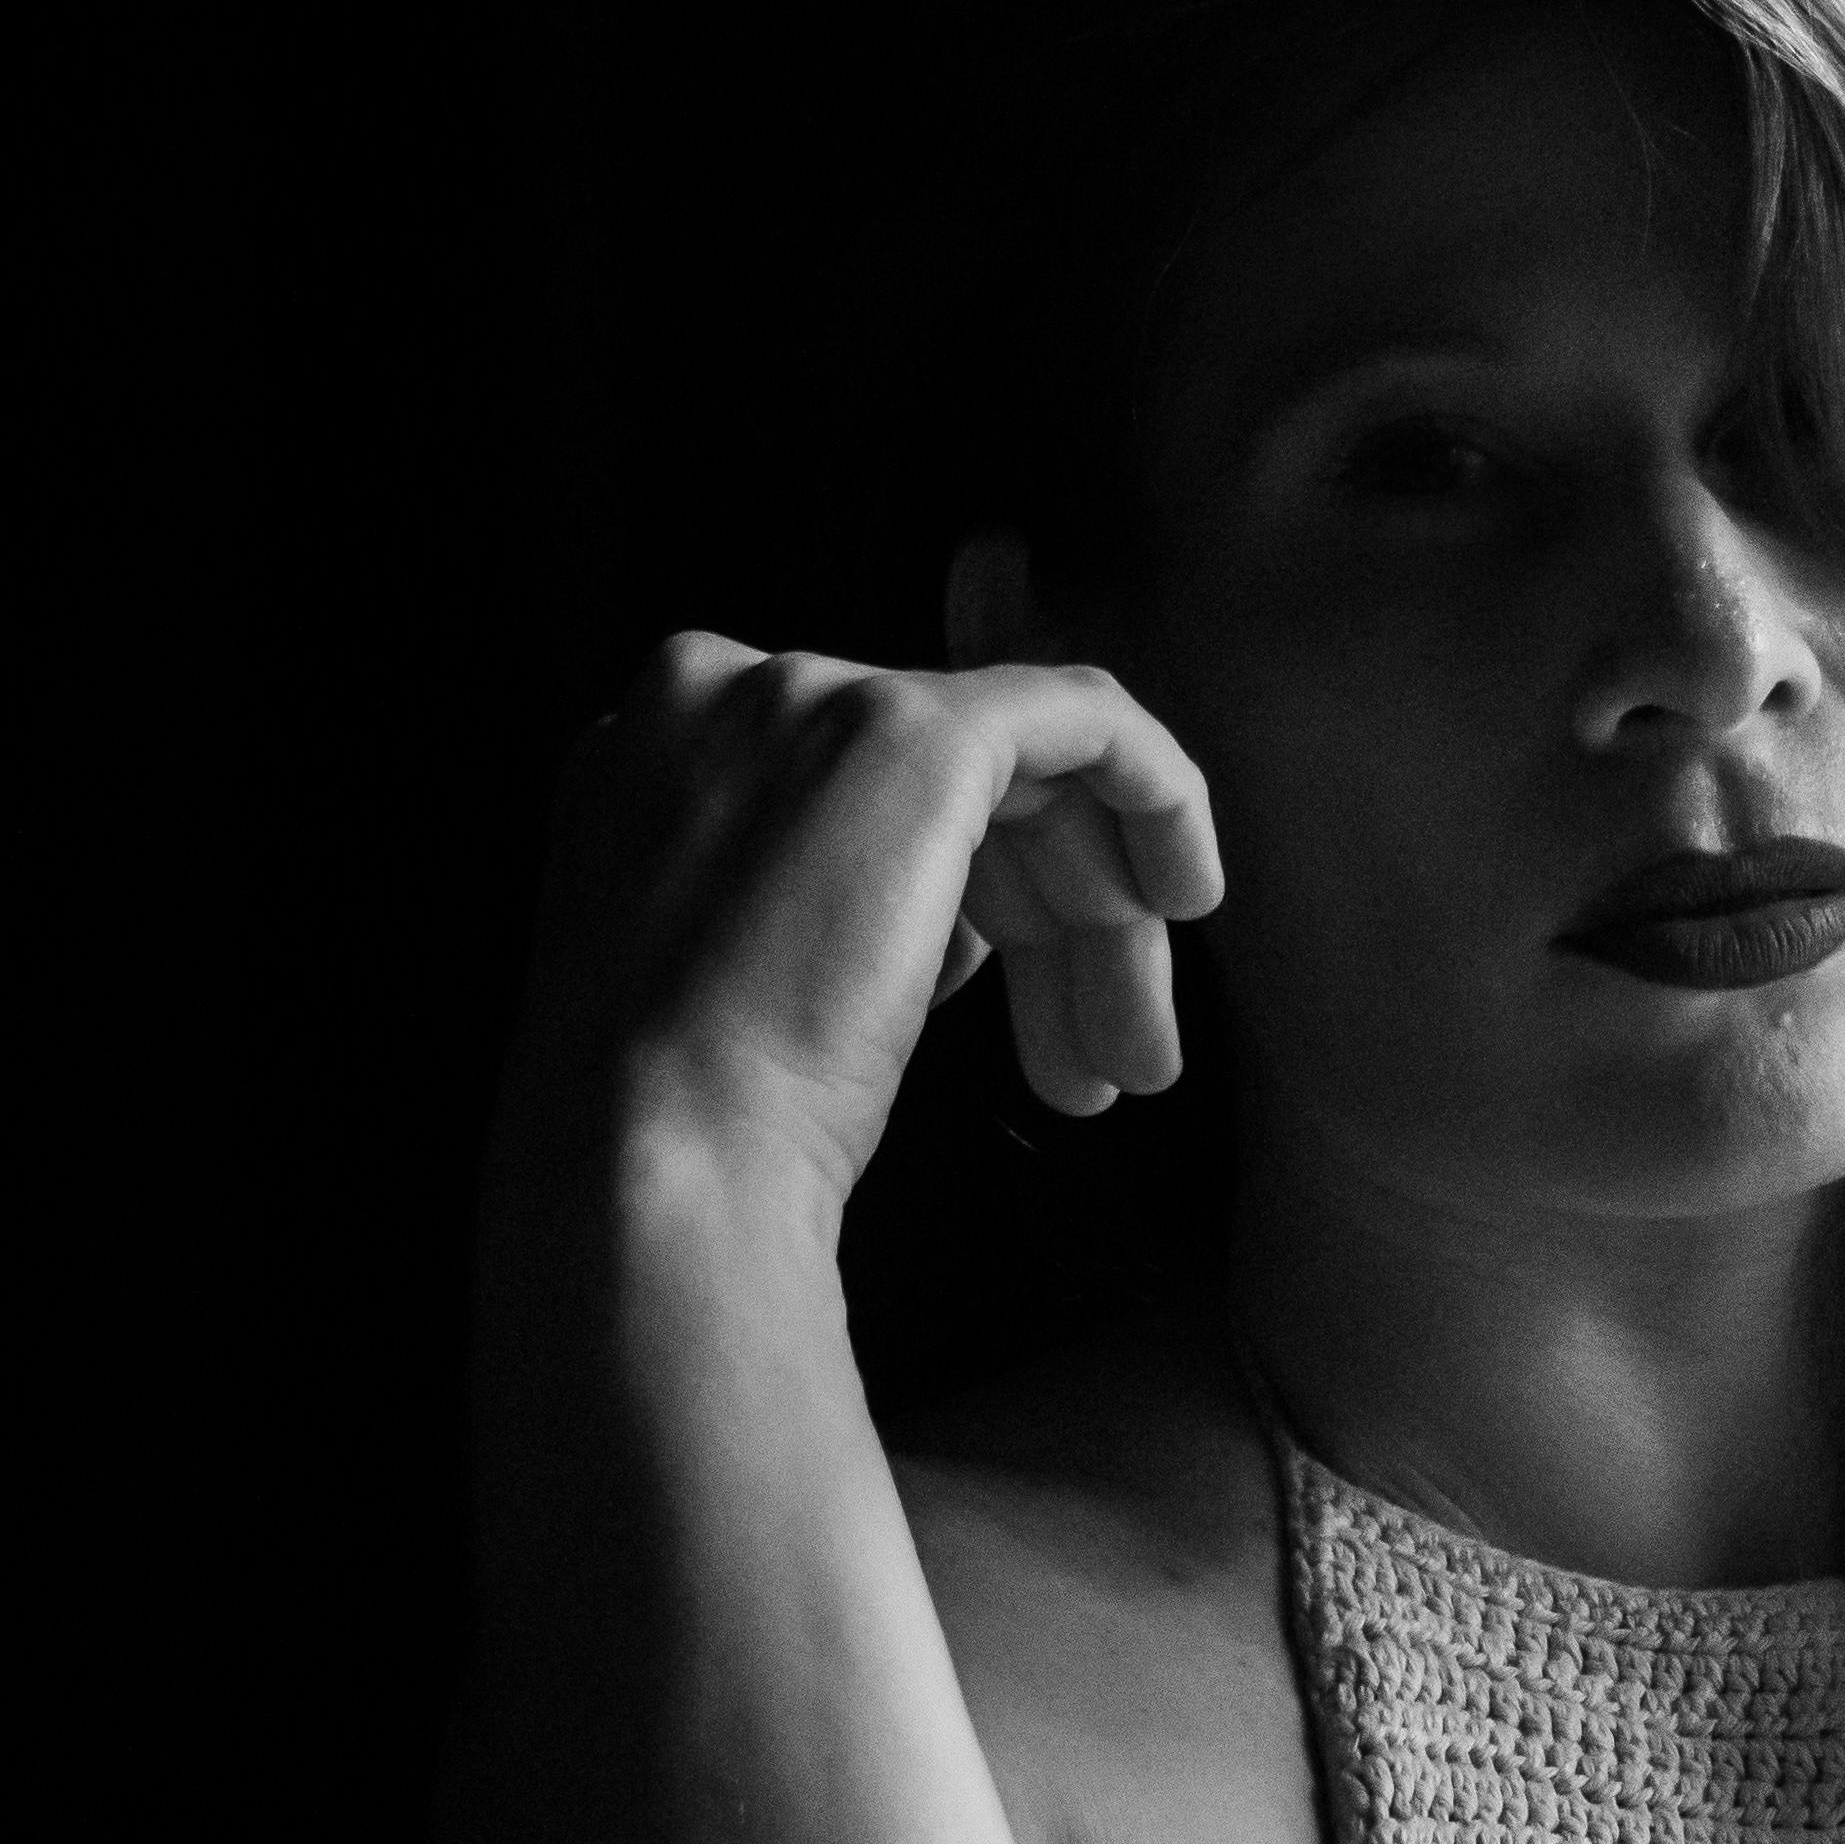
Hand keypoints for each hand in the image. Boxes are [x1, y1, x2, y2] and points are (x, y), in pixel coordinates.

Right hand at [512, 632, 1225, 1220]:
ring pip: (1019, 774)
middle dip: (1041, 924)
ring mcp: (815, 696)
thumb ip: (828, 900)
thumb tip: (967, 925)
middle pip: (946, 787)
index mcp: (662, 745)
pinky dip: (1157, 790)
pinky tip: (1188, 894)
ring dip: (1093, 923)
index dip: (961, 898)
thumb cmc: (689, 1114)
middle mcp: (727, 691)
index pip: (856, 789)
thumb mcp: (743, 971)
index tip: (1004, 1006)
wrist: (656, 1152)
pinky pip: (1083, 717)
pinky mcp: (914, 733)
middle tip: (1099, 1062)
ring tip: (1129, 1064)